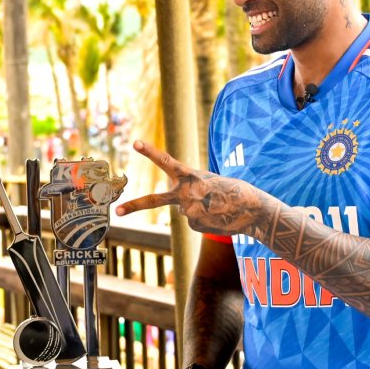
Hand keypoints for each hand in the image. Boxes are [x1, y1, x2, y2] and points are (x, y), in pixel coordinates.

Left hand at [115, 140, 258, 234]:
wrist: (252, 210)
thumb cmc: (233, 191)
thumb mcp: (209, 181)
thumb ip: (190, 187)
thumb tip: (179, 209)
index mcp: (190, 177)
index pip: (166, 161)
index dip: (150, 151)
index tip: (135, 143)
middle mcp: (186, 195)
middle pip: (155, 201)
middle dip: (134, 206)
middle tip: (117, 212)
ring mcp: (188, 213)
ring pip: (183, 209)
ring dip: (196, 207)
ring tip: (215, 206)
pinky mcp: (194, 225)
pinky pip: (192, 220)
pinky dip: (202, 218)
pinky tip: (216, 216)